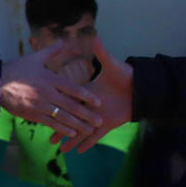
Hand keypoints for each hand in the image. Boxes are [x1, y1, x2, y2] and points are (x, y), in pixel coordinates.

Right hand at [1, 41, 100, 140]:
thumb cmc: (17, 69)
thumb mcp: (34, 58)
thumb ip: (51, 51)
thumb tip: (64, 40)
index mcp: (50, 79)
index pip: (73, 89)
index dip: (87, 96)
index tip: (98, 102)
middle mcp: (47, 93)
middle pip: (71, 106)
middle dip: (86, 114)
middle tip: (99, 121)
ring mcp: (40, 105)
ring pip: (62, 117)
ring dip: (77, 125)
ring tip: (89, 130)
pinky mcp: (33, 114)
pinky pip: (50, 123)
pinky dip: (62, 129)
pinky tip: (72, 133)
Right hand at [59, 38, 131, 152]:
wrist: (141, 89)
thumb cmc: (125, 75)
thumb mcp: (111, 64)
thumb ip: (101, 52)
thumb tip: (94, 35)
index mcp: (87, 91)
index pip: (69, 98)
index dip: (57, 104)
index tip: (44, 107)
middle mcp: (90, 106)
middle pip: (71, 116)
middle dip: (60, 127)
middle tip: (48, 135)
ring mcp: (98, 116)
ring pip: (81, 128)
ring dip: (72, 138)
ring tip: (60, 148)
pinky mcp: (108, 124)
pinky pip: (96, 136)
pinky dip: (88, 143)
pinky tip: (78, 151)